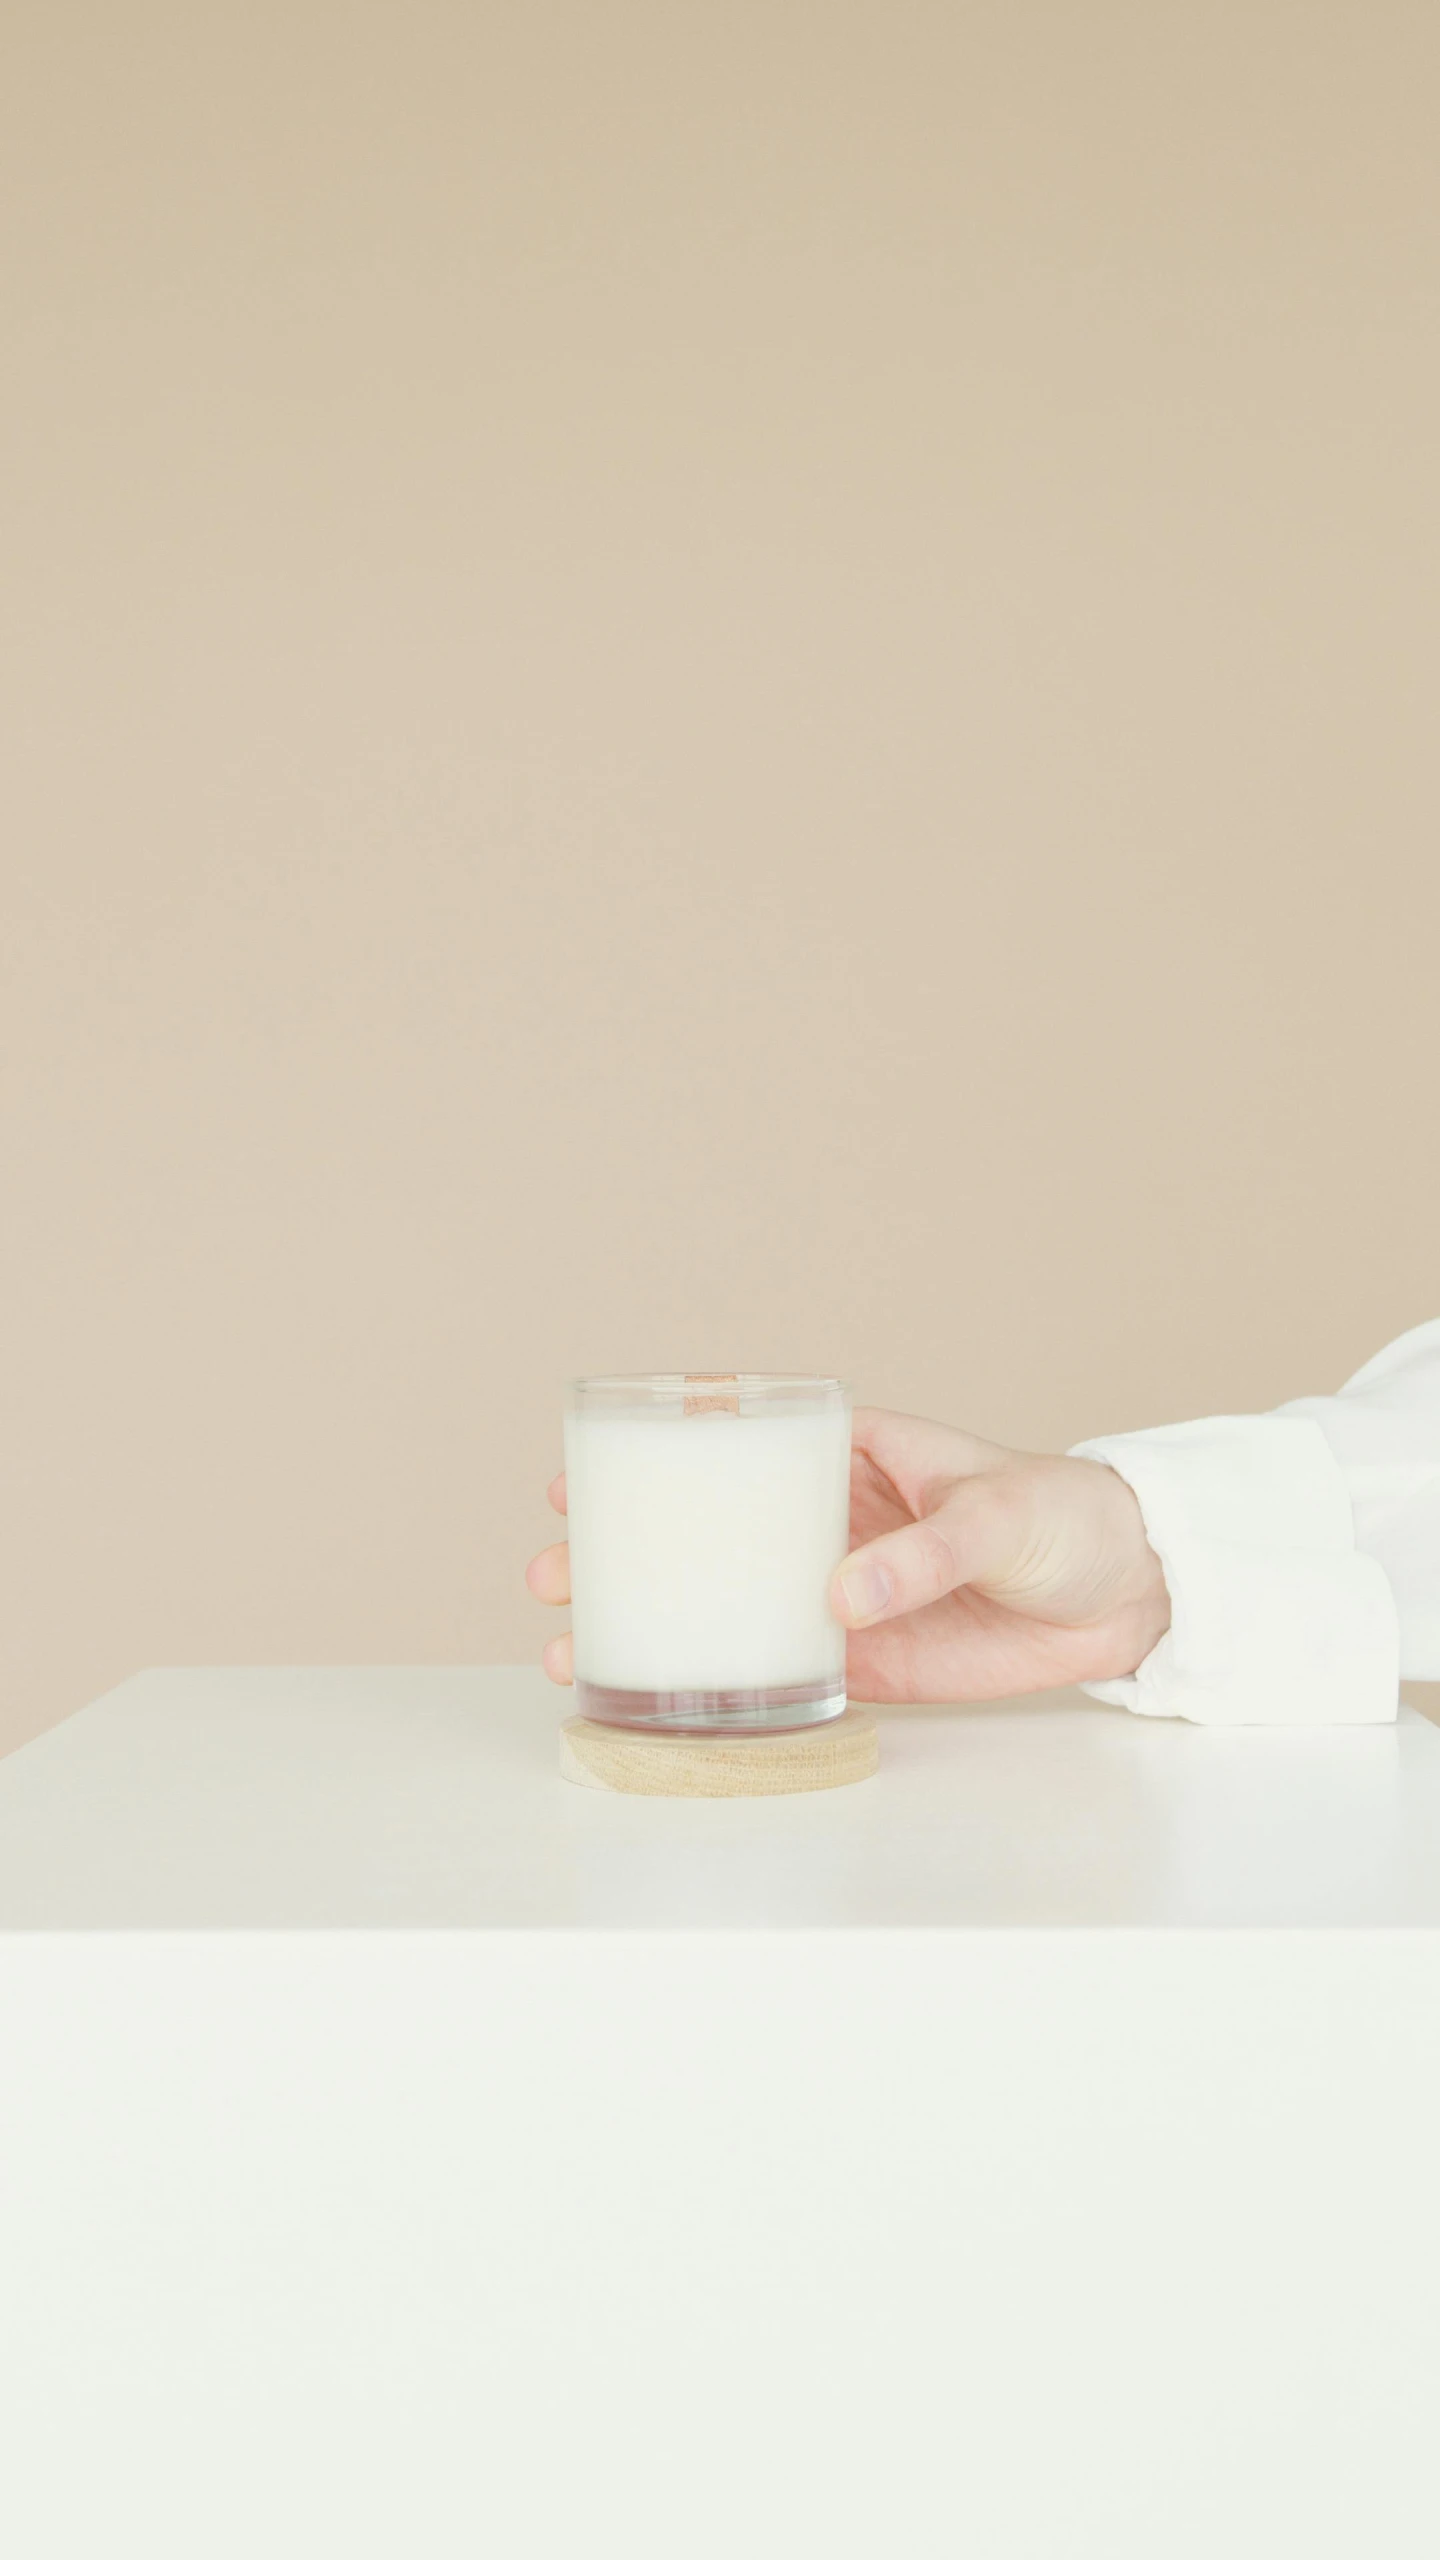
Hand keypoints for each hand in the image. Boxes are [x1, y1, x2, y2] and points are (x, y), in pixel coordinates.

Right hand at [524, 1410, 1171, 1699]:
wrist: (1132, 1592)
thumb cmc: (1065, 1514)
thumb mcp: (996, 1510)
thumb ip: (924, 1550)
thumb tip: (843, 1592)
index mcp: (852, 1454)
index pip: (739, 1441)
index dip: (658, 1451)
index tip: (586, 1468)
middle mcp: (830, 1521)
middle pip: (708, 1529)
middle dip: (624, 1547)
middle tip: (554, 1567)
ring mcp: (840, 1591)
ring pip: (727, 1602)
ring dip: (653, 1618)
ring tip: (574, 1641)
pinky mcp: (868, 1658)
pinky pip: (779, 1669)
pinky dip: (721, 1683)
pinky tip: (660, 1695)